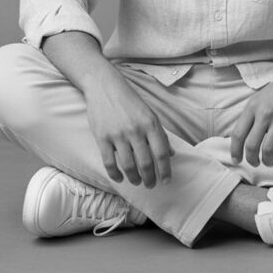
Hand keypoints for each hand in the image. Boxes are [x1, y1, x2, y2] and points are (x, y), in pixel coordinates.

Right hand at [84, 67, 174, 188]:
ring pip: (128, 165)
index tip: (166, 181)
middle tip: (150, 185)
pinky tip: (120, 178)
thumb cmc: (129, 101)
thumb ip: (160, 134)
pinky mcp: (102, 137)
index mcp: (150, 123)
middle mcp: (136, 130)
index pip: (161, 153)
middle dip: (150, 178)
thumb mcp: (149, 114)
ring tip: (137, 182)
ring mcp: (118, 134)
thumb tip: (171, 154)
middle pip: (145, 162)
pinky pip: (109, 162)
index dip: (165, 170)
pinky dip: (115, 174)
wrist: (104, 86)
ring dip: (134, 178)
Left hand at [230, 56, 272, 166]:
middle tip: (256, 163)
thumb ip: (253, 114)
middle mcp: (264, 113)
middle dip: (251, 160)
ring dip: (267, 161)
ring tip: (270, 162)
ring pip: (268, 149)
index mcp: (253, 106)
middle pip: (251, 145)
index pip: (238, 133)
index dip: (235, 150)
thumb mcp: (262, 96)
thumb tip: (244, 135)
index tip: (236, 159)